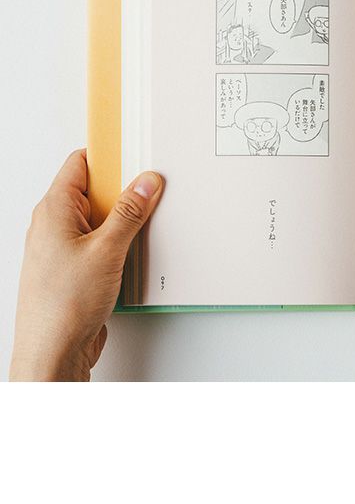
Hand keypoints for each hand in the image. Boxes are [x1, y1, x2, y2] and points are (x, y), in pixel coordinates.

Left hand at [10, 150, 162, 380]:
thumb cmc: (63, 305)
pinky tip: (139, 248)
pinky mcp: (77, 268)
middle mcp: (55, 225)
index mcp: (54, 210)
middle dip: (125, 189)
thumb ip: (130, 213)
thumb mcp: (107, 250)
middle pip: (95, 191)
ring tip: (149, 221)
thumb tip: (146, 182)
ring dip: (126, 219)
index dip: (108, 155)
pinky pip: (102, 242)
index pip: (80, 165)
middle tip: (152, 187)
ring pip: (101, 218)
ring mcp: (65, 247)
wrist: (53, 352)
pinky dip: (121, 241)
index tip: (135, 151)